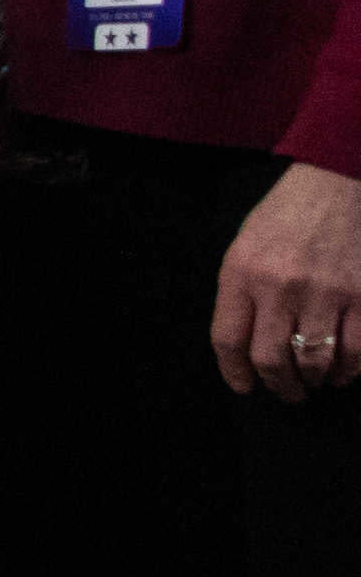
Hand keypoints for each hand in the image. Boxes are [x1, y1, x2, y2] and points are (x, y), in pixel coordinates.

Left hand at [215, 160, 360, 400]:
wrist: (336, 184)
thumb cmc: (285, 218)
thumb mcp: (244, 249)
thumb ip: (241, 295)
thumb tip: (245, 349)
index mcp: (243, 274)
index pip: (228, 340)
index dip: (235, 373)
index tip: (245, 387)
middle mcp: (281, 286)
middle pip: (271, 359)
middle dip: (279, 386)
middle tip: (287, 393)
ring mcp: (325, 291)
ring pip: (315, 360)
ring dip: (315, 380)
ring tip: (315, 382)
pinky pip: (357, 349)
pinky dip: (351, 369)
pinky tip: (345, 371)